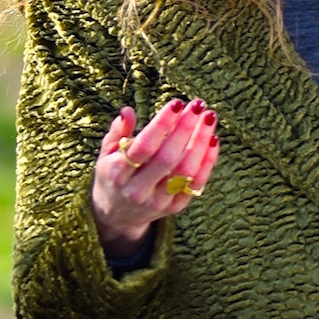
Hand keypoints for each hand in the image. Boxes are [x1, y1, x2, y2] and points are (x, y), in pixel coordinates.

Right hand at [91, 98, 219, 254]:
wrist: (117, 215)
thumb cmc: (113, 175)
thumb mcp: (106, 154)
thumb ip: (116, 132)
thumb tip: (127, 111)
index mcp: (118, 174)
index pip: (144, 146)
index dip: (162, 124)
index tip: (176, 103)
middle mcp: (138, 191)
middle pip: (167, 158)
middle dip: (185, 129)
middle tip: (197, 105)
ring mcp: (158, 202)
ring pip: (186, 171)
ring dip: (201, 142)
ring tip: (209, 117)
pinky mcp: (175, 208)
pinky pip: (196, 184)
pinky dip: (208, 161)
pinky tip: (213, 139)